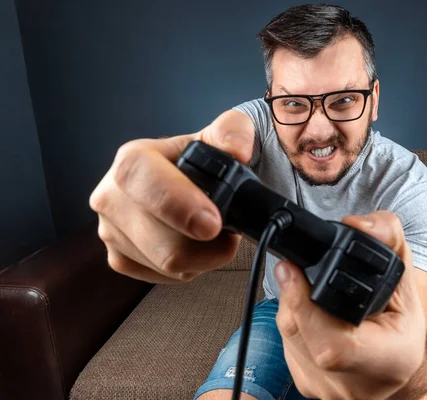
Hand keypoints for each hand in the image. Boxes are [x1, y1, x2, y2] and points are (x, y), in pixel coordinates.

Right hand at [89, 110, 254, 283]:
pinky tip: (195, 246)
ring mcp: (111, 231)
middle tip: (229, 230)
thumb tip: (236, 149)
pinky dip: (190, 268)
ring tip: (213, 234)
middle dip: (208, 245)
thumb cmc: (202, 160)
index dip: (179, 205)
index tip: (213, 223)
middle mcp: (111, 196)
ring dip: (203, 257)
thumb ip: (232, 131)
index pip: (142, 181)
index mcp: (132, 160)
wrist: (188, 179)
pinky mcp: (119, 259)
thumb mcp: (222, 133)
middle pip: (161, 241)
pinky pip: (163, 278)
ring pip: (167, 265)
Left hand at [274, 211, 426, 399]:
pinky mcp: (306, 386)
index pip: (335, 344)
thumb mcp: (405, 276)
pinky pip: (286, 346)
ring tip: (313, 293)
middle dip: (295, 294)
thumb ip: (388, 238)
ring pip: (287, 336)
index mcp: (388, 359)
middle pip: (300, 331)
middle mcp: (354, 384)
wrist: (395, 368)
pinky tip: (312, 315)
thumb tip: (358, 224)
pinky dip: (294, 323)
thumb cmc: (400, 324)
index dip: (305, 306)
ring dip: (292, 306)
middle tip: (296, 268)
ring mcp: (325, 390)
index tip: (291, 270)